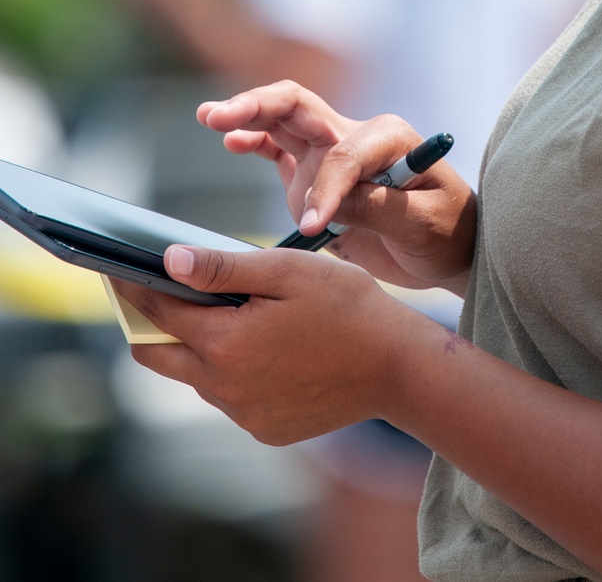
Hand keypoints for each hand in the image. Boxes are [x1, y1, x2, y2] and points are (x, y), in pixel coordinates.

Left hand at [112, 244, 421, 444]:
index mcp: (225, 342)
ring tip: (231, 313)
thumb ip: (224, 268)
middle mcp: (225, 387)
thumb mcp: (287, 272)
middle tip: (158, 294)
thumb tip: (169, 261)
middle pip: (159, 355)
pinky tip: (266, 347)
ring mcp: (244, 414)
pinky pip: (230, 397)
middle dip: (152, 324)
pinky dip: (233, 371)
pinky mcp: (265, 429)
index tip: (117, 269)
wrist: (397, 367)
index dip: (134, 286)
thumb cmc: (347, 307)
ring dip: (199, 346)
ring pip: (197, 376)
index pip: (159, 311)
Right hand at [198, 82, 476, 290]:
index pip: (342, 153)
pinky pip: (278, 149)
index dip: (325, 188)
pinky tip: (231, 142)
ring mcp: (331, 152)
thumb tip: (330, 203)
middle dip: (258, 106)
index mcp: (387, 137)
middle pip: (299, 106)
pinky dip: (253, 141)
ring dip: (246, 114)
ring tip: (210, 117)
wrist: (448, 248)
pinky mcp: (315, 174)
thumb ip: (378, 207)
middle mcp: (355, 135)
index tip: (314, 227)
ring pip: (282, 120)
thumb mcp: (422, 223)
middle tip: (219, 115)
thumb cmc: (446, 230)